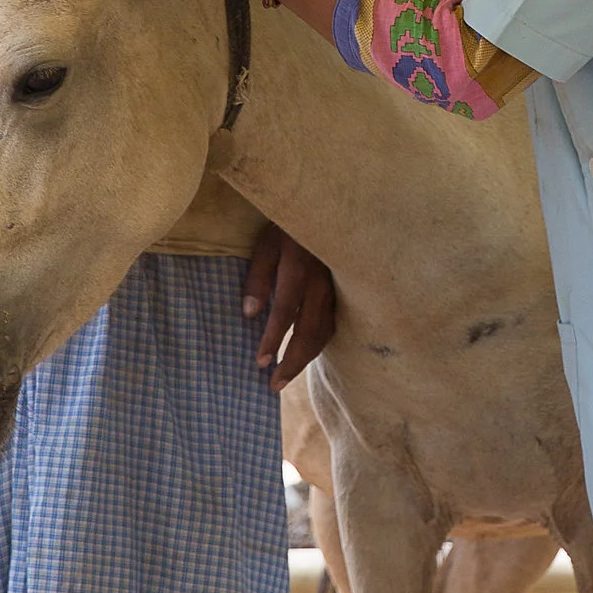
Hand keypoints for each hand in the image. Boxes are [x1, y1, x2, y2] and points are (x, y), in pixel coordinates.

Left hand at [243, 221, 336, 387]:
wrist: (325, 208)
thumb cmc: (286, 225)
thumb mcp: (265, 244)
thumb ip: (258, 278)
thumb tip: (250, 314)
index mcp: (299, 268)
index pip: (286, 312)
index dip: (273, 339)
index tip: (261, 362)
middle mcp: (322, 283)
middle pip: (309, 332)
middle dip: (292, 362)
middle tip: (274, 385)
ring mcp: (335, 288)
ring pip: (324, 332)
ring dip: (306, 358)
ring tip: (286, 375)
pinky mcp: (342, 292)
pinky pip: (332, 323)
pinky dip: (318, 344)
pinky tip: (305, 353)